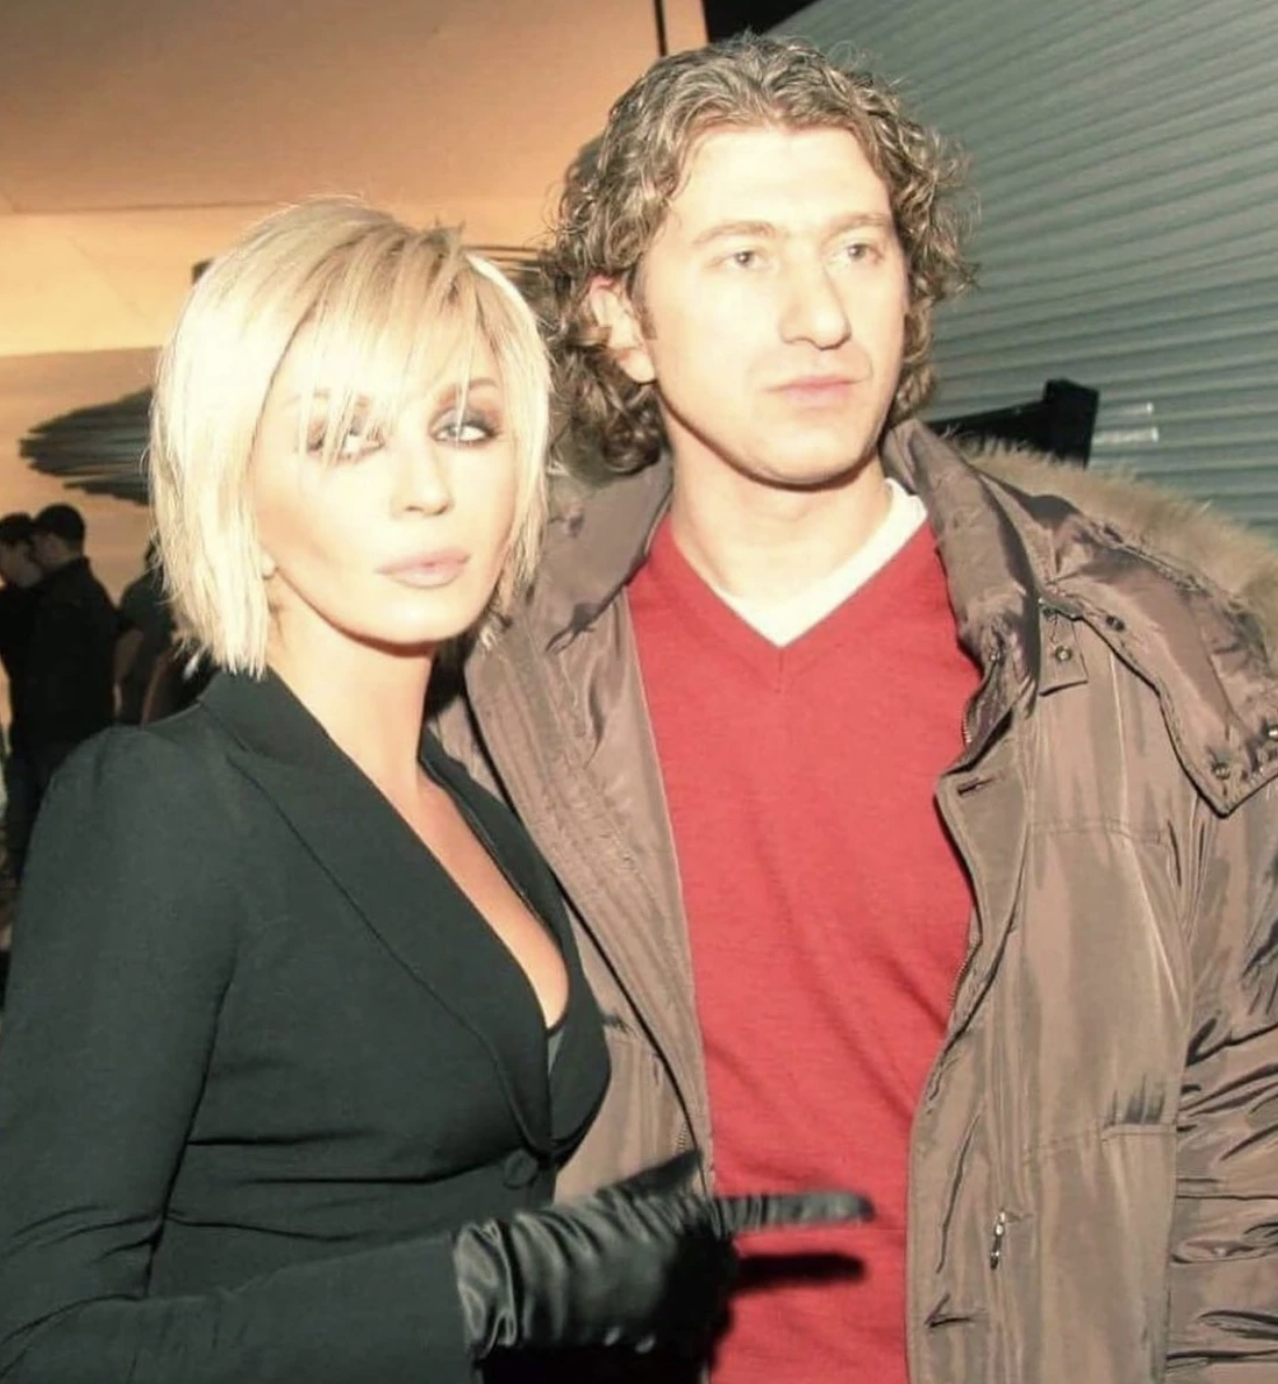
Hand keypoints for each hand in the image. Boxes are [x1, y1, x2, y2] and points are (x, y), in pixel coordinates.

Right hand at [451, 1150, 871, 1359]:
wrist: (533, 1283)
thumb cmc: (576, 1229)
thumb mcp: (623, 1195)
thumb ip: (667, 1184)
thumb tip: (696, 1167)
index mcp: (698, 1221)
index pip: (768, 1213)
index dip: (819, 1211)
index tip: (867, 1210)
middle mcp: (706, 1267)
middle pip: (726, 1267)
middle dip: (701, 1264)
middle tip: (648, 1254)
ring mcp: (691, 1311)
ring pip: (708, 1307)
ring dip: (683, 1298)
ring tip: (629, 1283)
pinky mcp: (672, 1344)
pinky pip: (689, 1340)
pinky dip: (671, 1331)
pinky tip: (636, 1316)